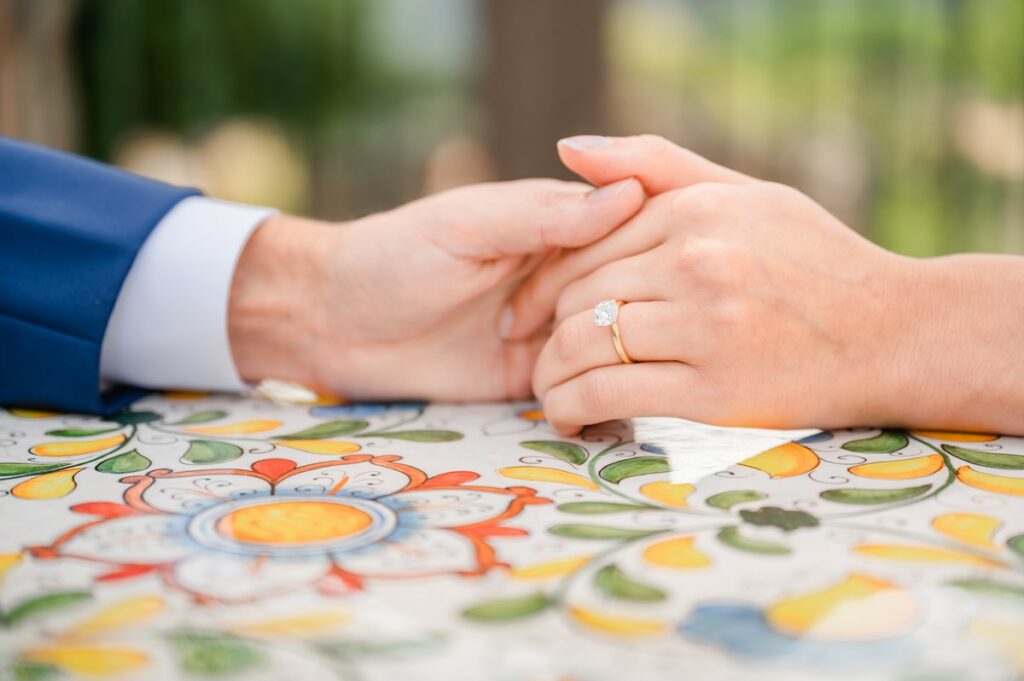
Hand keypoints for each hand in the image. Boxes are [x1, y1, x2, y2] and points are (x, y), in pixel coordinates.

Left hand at [227, 178, 643, 400]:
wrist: (332, 325)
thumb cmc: (392, 257)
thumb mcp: (468, 227)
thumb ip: (544, 215)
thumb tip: (633, 194)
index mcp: (556, 223)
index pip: (633, 231)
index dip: (643, 254)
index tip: (642, 277)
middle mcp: (566, 275)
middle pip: (632, 292)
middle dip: (619, 315)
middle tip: (570, 330)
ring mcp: (553, 328)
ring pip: (614, 342)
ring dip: (609, 358)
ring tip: (577, 366)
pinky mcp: (535, 377)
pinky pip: (581, 387)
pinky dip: (589, 395)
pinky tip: (586, 400)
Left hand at [507, 135, 1023, 434]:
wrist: (894, 333)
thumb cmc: (816, 261)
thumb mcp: (746, 191)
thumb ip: (656, 166)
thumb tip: (566, 147)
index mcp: (697, 209)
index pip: (583, 244)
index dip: (542, 283)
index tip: (528, 311)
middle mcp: (697, 260)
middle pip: (577, 297)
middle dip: (541, 330)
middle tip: (532, 353)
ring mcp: (706, 325)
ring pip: (583, 345)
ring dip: (549, 375)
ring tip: (548, 389)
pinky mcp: (714, 389)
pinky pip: (608, 393)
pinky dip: (571, 407)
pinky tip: (568, 416)